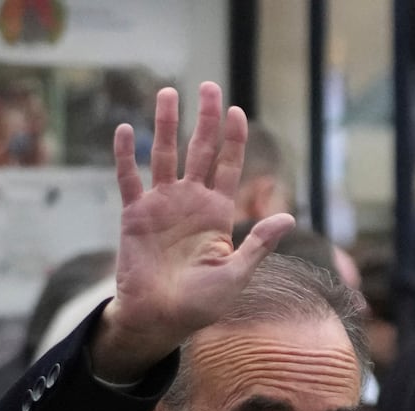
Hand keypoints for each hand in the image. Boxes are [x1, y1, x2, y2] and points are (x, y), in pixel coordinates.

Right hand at [93, 81, 295, 379]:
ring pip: (164, 155)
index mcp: (217, 214)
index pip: (227, 166)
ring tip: (168, 93)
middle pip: (199, 151)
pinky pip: (129, 179)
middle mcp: (190, 202)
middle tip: (209, 86)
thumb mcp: (237, 274)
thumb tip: (287, 217)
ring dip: (167, 124)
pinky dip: (126, 155)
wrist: (160, 320)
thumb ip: (258, 243)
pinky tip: (126, 130)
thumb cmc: (200, 305)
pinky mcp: (135, 215)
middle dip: (205, 118)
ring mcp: (162, 206)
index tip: (237, 111)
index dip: (233, 139)